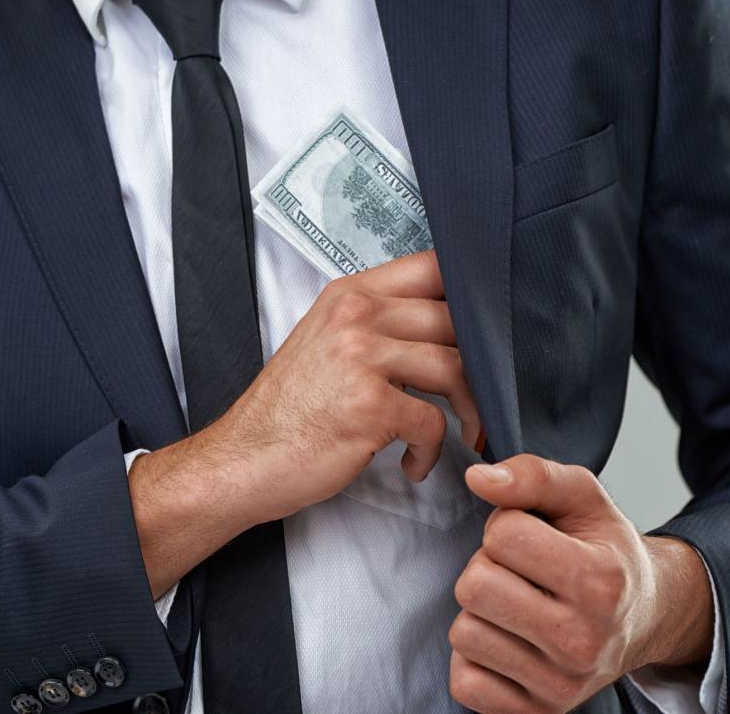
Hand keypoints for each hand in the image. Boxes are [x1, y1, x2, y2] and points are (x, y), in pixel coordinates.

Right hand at [129, 250, 480, 595]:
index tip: (488, 331)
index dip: (475, 295)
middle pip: (454, 320)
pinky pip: (433, 421)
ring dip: (470, 409)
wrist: (241, 460)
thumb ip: (378, 324)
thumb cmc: (288, 411)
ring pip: (455, 368)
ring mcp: (361, 358)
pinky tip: (413, 463)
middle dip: (482, 365)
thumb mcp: (325, 343)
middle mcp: (356, 315)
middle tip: (482, 396)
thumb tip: (448, 328)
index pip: (434, 267)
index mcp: (349, 294)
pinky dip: (431, 451)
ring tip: (464, 433)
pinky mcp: (370, 406)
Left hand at [447, 455, 714, 713]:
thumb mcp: (583, 498)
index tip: (534, 537)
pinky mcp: (537, 713)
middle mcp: (583, 640)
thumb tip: (478, 478)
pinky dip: (477, 658)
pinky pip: (465, 682)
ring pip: (464, 634)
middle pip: (474, 587)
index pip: (502, 535)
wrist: (644, 617)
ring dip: (481, 613)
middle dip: (487, 567)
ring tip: (518, 605)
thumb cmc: (606, 551)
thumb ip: (533, 475)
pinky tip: (511, 641)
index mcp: (600, 581)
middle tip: (520, 573)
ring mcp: (561, 685)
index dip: (507, 526)